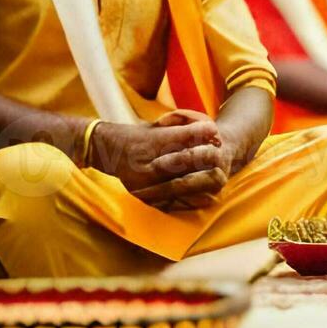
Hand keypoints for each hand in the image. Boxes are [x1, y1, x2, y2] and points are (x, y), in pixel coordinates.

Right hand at [90, 113, 226, 209]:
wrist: (109, 153)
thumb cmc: (140, 136)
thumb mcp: (158, 126)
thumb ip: (183, 129)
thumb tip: (213, 131)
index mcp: (145, 145)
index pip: (176, 138)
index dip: (198, 133)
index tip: (214, 128)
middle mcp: (142, 167)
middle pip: (180, 162)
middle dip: (203, 155)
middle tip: (217, 150)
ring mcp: (143, 186)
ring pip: (181, 184)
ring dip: (204, 176)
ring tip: (218, 169)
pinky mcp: (148, 200)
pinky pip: (177, 201)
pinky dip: (197, 196)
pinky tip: (209, 189)